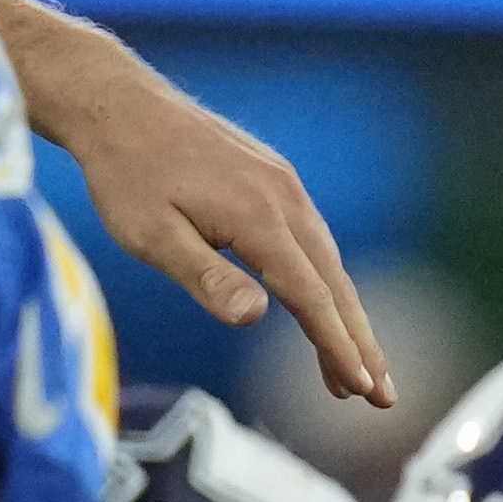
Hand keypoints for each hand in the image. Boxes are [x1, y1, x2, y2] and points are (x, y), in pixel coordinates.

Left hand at [8, 5, 387, 409]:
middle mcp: (284, 198)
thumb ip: (205, 277)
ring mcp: (283, 183)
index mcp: (258, 217)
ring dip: (345, 316)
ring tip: (355, 370)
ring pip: (327, 261)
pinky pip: (311, 238)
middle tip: (385, 399)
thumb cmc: (125, 175)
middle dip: (361, 343)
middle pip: (334, 283)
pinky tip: (320, 306)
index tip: (362, 389)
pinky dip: (324, 280)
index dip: (337, 346)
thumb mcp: (151, 235)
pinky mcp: (273, 176)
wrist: (117, 103)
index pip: (311, 296)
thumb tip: (256, 317)